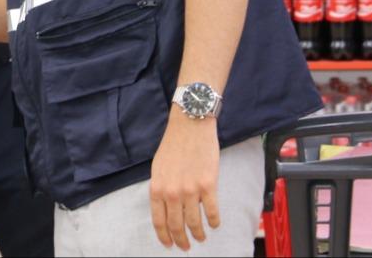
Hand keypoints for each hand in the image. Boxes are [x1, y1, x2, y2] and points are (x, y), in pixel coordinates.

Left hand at [148, 112, 220, 250]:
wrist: (190, 126)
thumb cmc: (173, 145)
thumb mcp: (158, 168)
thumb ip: (161, 189)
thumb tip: (166, 209)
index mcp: (157, 187)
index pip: (159, 221)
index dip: (164, 236)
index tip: (169, 245)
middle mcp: (171, 192)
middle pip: (176, 226)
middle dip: (181, 240)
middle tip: (186, 247)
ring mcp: (190, 189)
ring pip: (194, 222)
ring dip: (199, 234)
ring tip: (201, 238)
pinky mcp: (208, 185)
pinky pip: (212, 211)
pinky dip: (214, 222)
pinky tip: (214, 225)